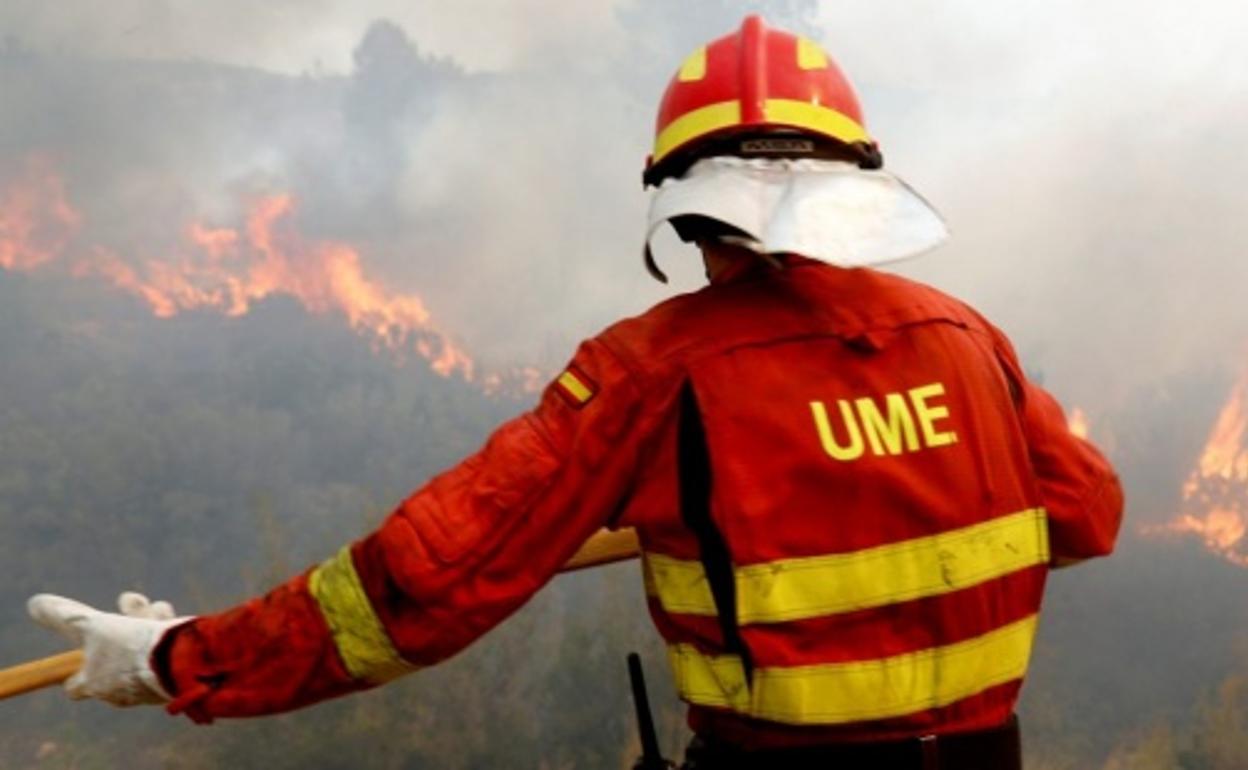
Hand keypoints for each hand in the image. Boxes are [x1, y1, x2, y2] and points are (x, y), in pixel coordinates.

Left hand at [28, 592, 190, 705]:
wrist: (180, 663)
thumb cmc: (130, 648)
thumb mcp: (93, 626)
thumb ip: (65, 617)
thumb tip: (35, 603)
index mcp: (97, 684)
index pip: (75, 687)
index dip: (77, 671)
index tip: (82, 650)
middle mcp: (121, 691)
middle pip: (114, 656)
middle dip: (121, 626)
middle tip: (129, 602)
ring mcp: (149, 687)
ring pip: (142, 648)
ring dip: (147, 621)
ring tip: (156, 609)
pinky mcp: (175, 679)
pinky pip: (167, 652)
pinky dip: (168, 631)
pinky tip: (171, 619)